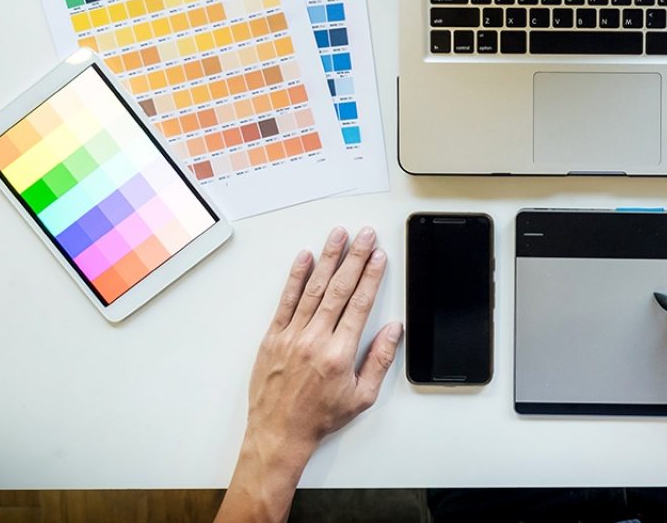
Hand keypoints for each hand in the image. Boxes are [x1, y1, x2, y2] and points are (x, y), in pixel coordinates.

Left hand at [245, 226, 402, 462]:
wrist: (278, 432)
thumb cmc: (319, 417)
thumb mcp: (361, 396)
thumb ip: (379, 360)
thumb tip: (393, 330)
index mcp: (339, 353)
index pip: (360, 304)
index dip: (371, 276)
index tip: (379, 257)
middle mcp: (315, 339)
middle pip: (340, 288)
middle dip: (355, 257)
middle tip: (364, 235)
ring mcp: (292, 335)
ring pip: (314, 288)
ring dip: (328, 258)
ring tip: (338, 236)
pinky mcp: (273, 337)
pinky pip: (286, 301)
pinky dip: (296, 277)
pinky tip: (304, 258)